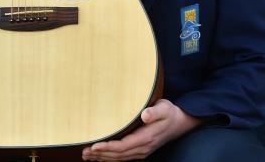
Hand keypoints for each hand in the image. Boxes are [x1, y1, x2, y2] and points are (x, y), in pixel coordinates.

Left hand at [82, 99, 200, 159]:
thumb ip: (154, 111)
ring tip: (87, 156)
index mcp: (146, 139)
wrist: (180, 123)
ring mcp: (141, 151)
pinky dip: (110, 158)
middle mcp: (142, 148)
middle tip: (84, 151)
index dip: (107, 147)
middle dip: (100, 155)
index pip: (123, 146)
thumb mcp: (164, 108)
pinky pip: (123, 157)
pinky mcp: (140, 150)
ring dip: (103, 158)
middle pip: (118, 155)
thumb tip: (145, 115)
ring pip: (119, 158)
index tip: (94, 146)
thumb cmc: (169, 113)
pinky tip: (101, 156)